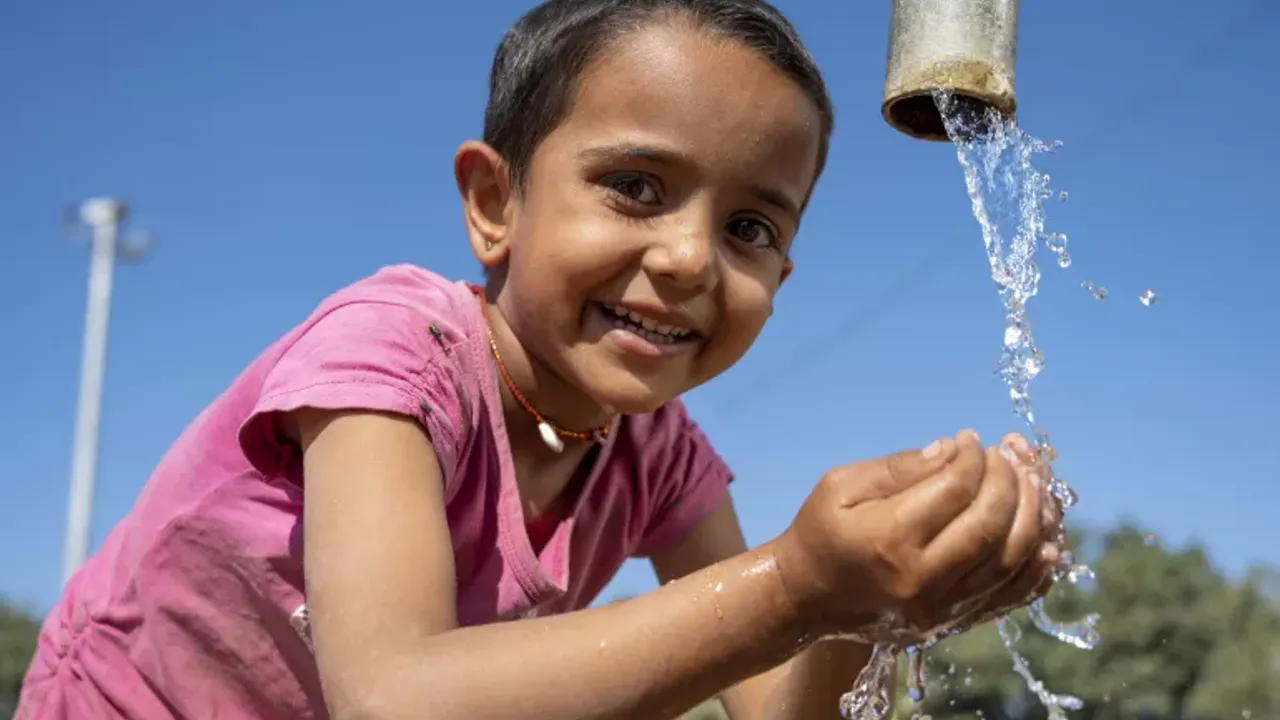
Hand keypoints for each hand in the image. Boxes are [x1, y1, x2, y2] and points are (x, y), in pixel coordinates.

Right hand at [770, 430, 1059, 642]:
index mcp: (889, 538)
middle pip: (991, 524)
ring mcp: (941, 607)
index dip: (974, 456)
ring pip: (1011, 560)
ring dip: (1033, 514)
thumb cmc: (820, 532)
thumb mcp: (841, 486)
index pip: (955, 488)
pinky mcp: (952, 622)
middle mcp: (921, 578)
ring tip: (1032, 480)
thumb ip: (900, 467)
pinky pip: (1011, 597)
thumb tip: (954, 449)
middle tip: (1009, 453)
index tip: (971, 438)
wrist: (806, 598)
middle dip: (1010, 480)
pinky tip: (1047, 536)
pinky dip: (1038, 567)